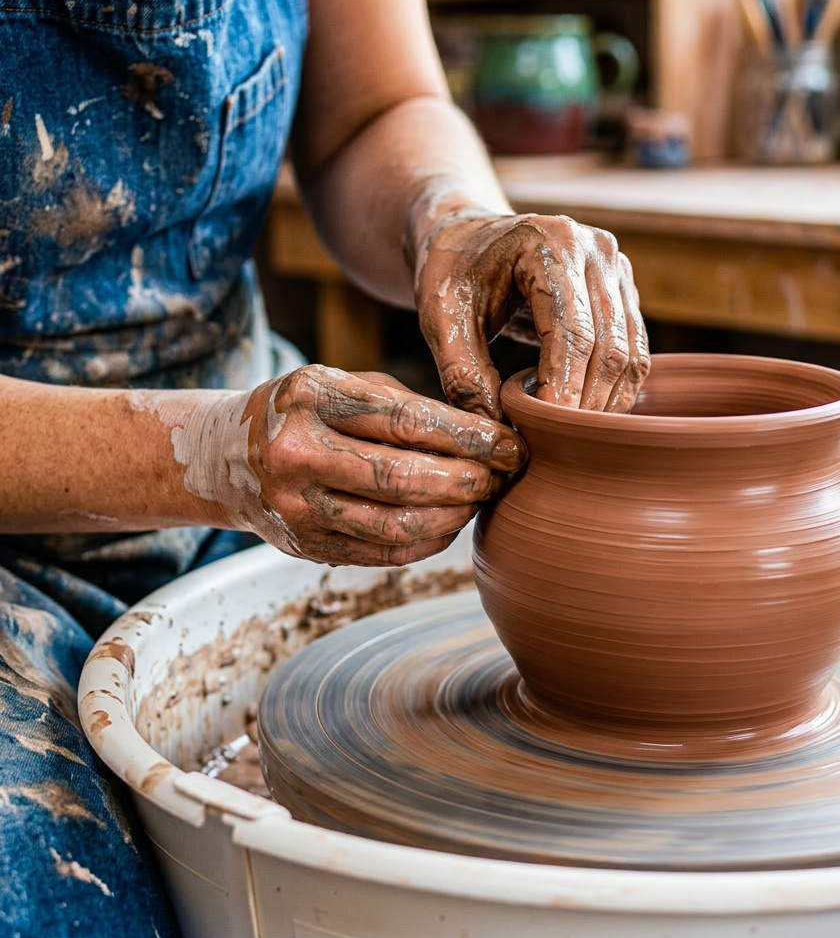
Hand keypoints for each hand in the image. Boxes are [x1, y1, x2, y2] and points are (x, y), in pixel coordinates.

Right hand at [200, 365, 525, 565]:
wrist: (229, 456)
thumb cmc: (307, 411)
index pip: (407, 422)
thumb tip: (483, 434)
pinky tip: (450, 524)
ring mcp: (296, 506)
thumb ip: (404, 405)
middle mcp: (297, 453)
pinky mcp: (304, 546)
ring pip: (394, 524)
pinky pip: (380, 553)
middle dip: (467, 481)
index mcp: (312, 398)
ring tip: (481, 500)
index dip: (469, 437)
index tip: (511, 444)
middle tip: (503, 476)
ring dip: (452, 516)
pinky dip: (426, 541)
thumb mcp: (343, 384)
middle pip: (403, 478)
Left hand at [413, 212, 650, 419]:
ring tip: (573, 436)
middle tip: (561, 446)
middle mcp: (595, 250)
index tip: (548, 432)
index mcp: (550, 243)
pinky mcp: (622, 291)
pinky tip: (585, 413)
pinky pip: (633, 351)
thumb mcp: (441, 318)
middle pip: (610, 346)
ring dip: (606, 402)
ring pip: (631, 353)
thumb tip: (498, 432)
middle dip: (588, 404)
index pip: (573, 331)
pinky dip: (614, 388)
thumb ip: (463, 373)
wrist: (467, 236)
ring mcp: (616, 269)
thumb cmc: (452, 272)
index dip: (565, 387)